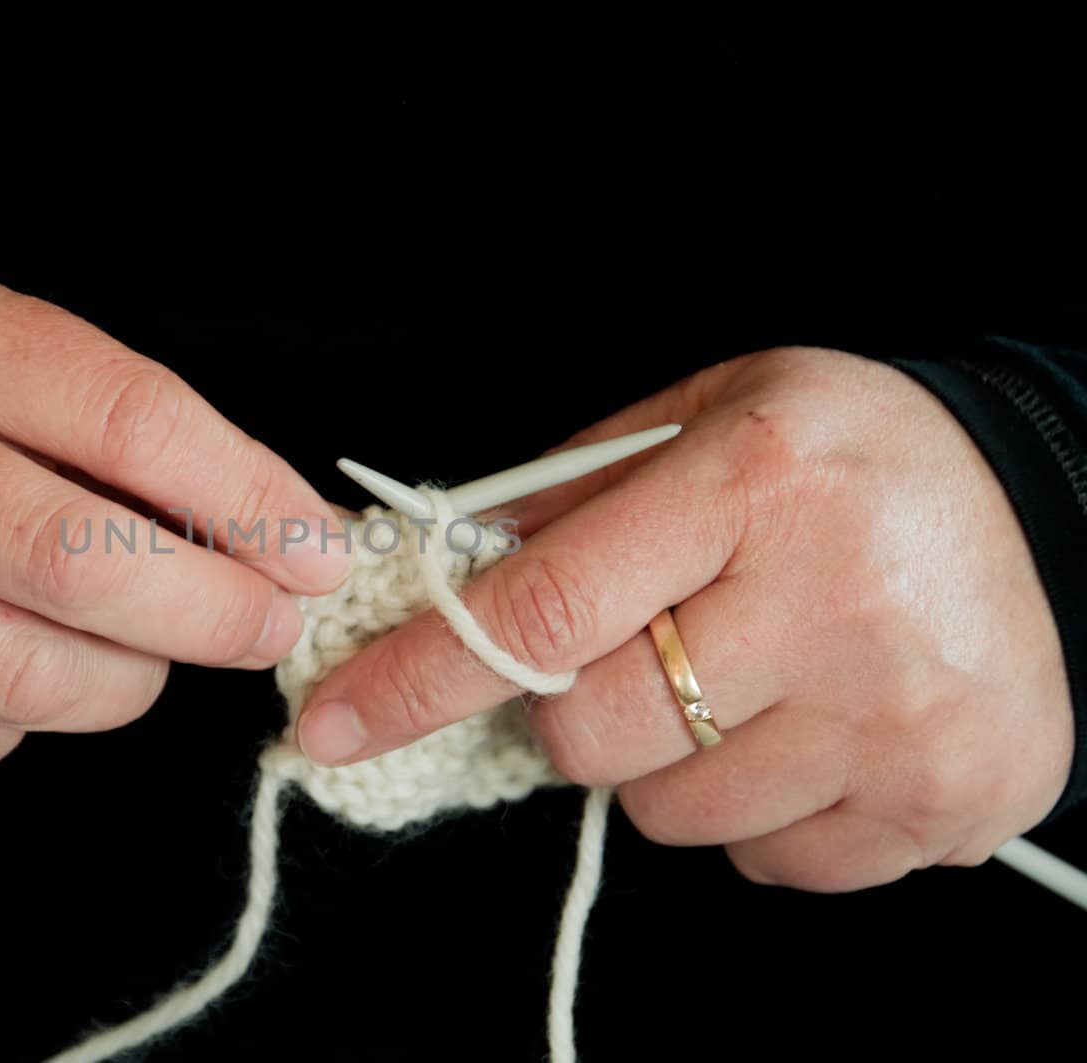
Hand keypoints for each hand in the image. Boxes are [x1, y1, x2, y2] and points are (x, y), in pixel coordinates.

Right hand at [0, 254, 346, 781]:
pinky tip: (7, 677)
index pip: (125, 418)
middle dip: (212, 613)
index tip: (315, 549)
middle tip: (264, 624)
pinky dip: (15, 729)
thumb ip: (113, 426)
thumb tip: (272, 534)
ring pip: (22, 677)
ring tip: (135, 654)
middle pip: (75, 564)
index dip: (247, 498)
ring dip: (123, 683)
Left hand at [295, 347, 1072, 889]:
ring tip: (750, 677)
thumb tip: (433, 572)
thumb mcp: (701, 417)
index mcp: (754, 481)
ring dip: (671, 762)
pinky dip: (759, 812)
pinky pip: (767, 864)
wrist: (1041, 511)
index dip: (417, 676)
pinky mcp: (948, 801)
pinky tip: (813, 726)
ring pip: (671, 815)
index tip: (332, 718)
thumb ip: (562, 495)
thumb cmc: (838, 458)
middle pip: (591, 735)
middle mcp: (835, 602)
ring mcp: (899, 716)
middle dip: (573, 709)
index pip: (539, 612)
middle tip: (642, 647)